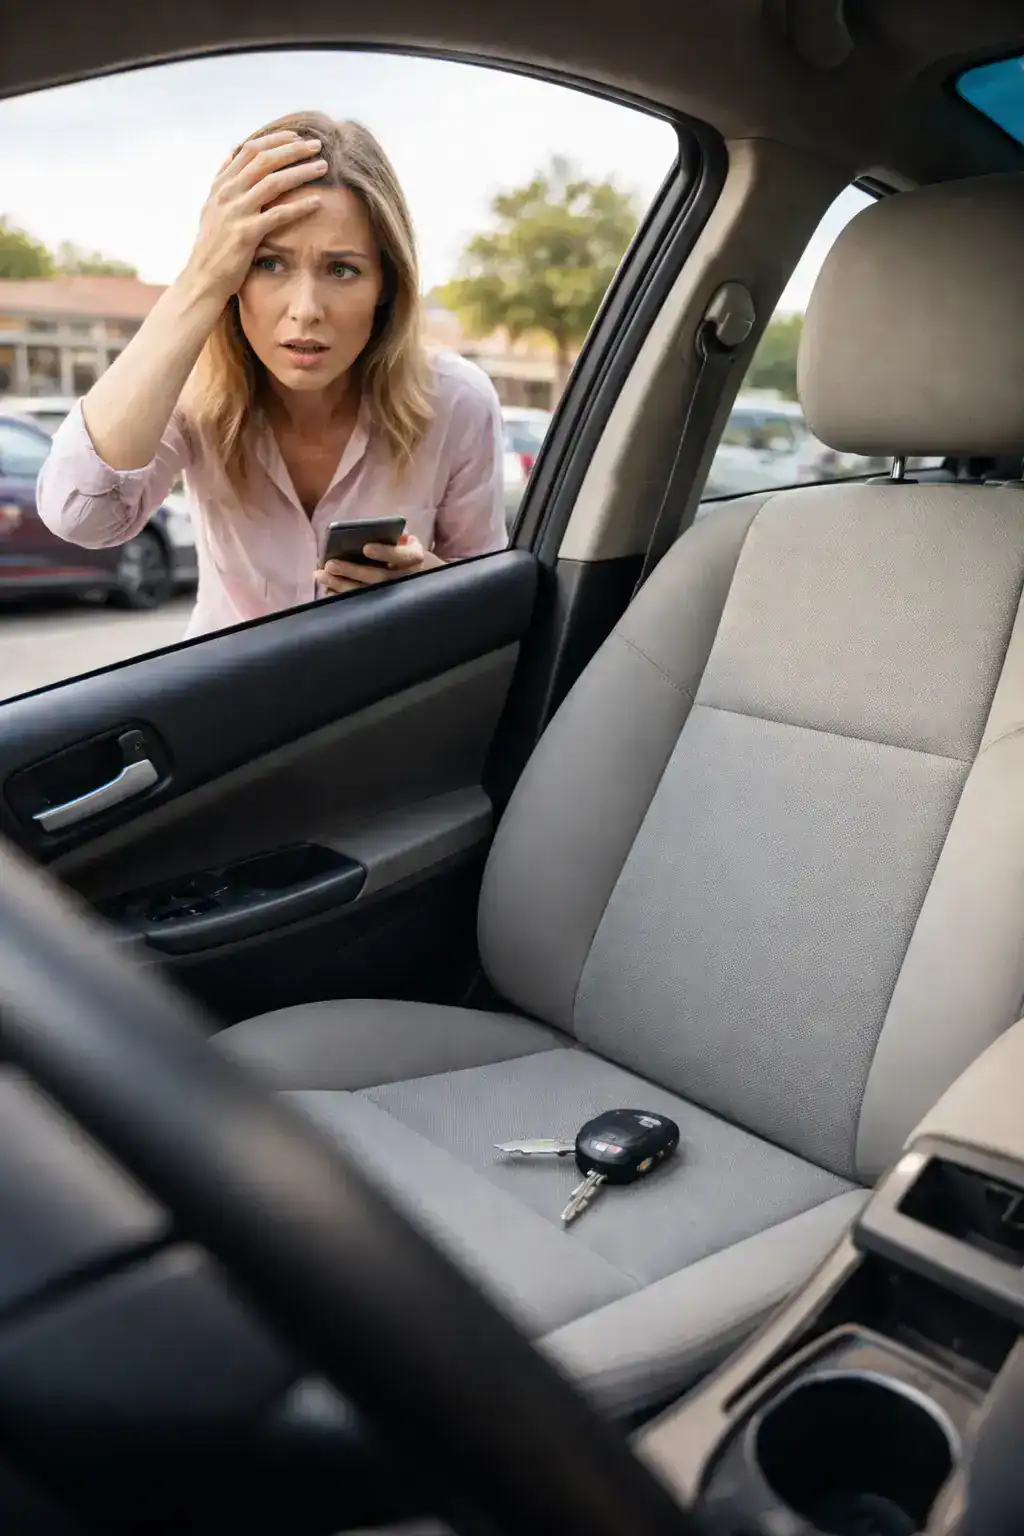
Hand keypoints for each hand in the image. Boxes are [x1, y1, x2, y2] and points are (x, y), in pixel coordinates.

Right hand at [178, 130, 328, 307]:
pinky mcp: (246, 234)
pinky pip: (278, 215)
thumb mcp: (211, 209)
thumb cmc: (212, 248)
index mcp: (221, 186)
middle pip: (264, 159)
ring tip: (322, 166)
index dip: (275, 140)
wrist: (202, 280)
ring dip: (301, 171)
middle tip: (316, 144)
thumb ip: (222, 182)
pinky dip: (300, 206)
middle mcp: (227, 194)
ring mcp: (235, 213)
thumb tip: (231, 154)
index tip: (296, 137)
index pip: (249, 150)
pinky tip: (318, 202)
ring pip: (273, 181)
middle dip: (292, 148)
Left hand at [316, 533, 443, 595]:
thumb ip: (389, 538)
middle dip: (352, 571)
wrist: (425, 577)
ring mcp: (397, 594)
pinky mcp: (386, 605)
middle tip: (329, 564)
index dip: (385, 552)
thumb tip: (365, 534)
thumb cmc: (407, 554)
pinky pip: (362, 603)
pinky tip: (327, 589)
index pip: (402, 555)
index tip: (366, 548)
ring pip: (368, 592)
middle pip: (379, 577)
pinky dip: (343, 596)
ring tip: (320, 575)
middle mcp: (408, 578)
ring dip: (341, 584)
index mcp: (415, 558)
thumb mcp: (405, 542)